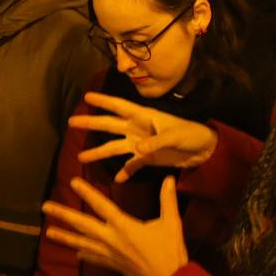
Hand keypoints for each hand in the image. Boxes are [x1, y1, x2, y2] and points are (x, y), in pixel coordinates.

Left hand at [42, 177, 188, 275]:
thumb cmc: (170, 251)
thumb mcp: (171, 223)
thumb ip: (168, 200)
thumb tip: (170, 178)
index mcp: (124, 226)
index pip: (101, 205)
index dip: (86, 193)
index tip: (73, 182)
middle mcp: (111, 239)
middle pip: (82, 224)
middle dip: (63, 215)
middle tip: (45, 207)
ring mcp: (110, 254)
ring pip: (82, 243)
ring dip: (65, 236)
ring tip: (48, 232)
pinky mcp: (113, 265)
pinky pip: (94, 258)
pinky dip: (84, 254)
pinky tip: (75, 252)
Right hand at [67, 93, 218, 181]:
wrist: (204, 150)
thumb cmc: (190, 134)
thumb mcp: (173, 136)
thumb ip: (155, 142)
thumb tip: (137, 148)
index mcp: (144, 117)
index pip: (119, 106)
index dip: (103, 101)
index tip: (86, 97)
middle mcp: (137, 128)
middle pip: (109, 125)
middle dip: (91, 124)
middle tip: (71, 123)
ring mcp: (140, 144)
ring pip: (114, 147)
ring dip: (99, 152)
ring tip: (81, 157)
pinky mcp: (146, 158)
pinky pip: (131, 165)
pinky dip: (124, 172)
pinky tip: (116, 179)